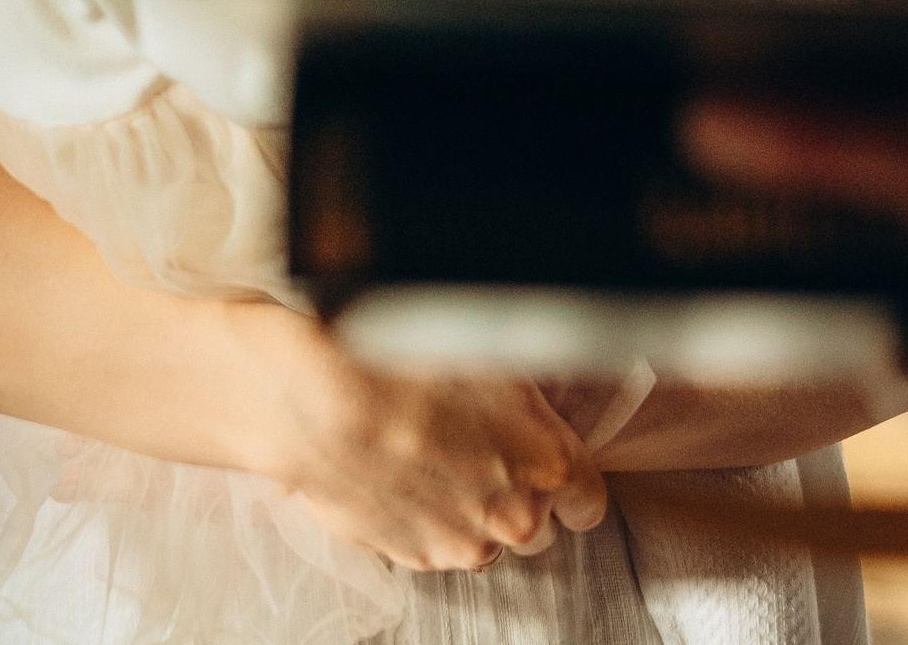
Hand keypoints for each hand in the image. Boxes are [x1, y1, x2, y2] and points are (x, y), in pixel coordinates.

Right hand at [224, 303, 607, 569]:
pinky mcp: (412, 556)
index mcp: (548, 464)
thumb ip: (532, 391)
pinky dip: (424, 517)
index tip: (545, 460)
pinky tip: (401, 474)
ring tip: (431, 457)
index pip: (589, 499)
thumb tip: (544, 389)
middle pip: (535, 520)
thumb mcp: (489, 352)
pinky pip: (434, 543)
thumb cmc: (401, 362)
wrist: (318, 397)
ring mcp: (460, 542)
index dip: (565, 475)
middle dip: (515, 490)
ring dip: (468, 508)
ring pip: (482, 536)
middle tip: (477, 447)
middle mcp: (513, 516)